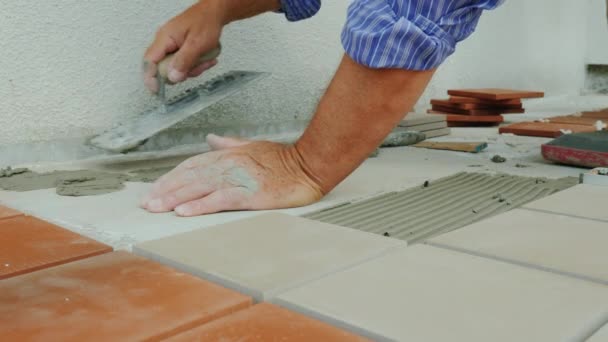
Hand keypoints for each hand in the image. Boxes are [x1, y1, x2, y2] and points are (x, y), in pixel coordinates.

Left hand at [140, 134, 324, 215]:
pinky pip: (219, 200)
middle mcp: (228, 165)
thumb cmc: (283, 158)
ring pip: (199, 187)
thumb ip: (230, 143)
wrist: (307, 164)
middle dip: (166, 189)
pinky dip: (200, 206)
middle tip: (147, 203)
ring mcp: (238, 179)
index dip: (171, 177)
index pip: (192, 165)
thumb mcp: (252, 146)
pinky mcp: (248, 194)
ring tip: (157, 207)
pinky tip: (184, 212)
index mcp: (228, 155)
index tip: (156, 188)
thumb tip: (211, 139)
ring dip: (175, 198)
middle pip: (190, 176)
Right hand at [143, 1, 225, 91]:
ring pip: (177, 68)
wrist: (215, 12)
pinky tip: (206, 58)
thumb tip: (172, 78)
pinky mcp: (179, 49)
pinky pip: (184, 64)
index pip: (149, 62)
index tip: (157, 91)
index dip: (151, 78)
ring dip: (193, 68)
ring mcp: (172, 46)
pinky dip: (196, 64)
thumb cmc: (206, 21)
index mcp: (164, 38)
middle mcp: (165, 42)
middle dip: (183, 72)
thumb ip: (185, 61)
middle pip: (164, 68)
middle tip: (197, 66)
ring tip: (206, 59)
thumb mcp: (197, 43)